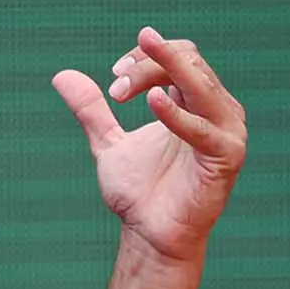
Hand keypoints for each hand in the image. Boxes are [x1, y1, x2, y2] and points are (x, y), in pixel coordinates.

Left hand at [52, 27, 247, 263]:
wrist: (149, 233)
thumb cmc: (139, 190)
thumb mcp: (108, 141)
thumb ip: (91, 109)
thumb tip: (62, 75)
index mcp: (194, 101)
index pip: (180, 55)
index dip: (145, 56)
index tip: (113, 73)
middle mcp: (216, 110)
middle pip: (189, 62)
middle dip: (146, 66)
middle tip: (114, 87)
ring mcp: (226, 131)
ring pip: (200, 84)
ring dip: (159, 75)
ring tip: (121, 86)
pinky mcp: (226, 155)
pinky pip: (203, 128)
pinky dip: (176, 113)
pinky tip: (152, 101)